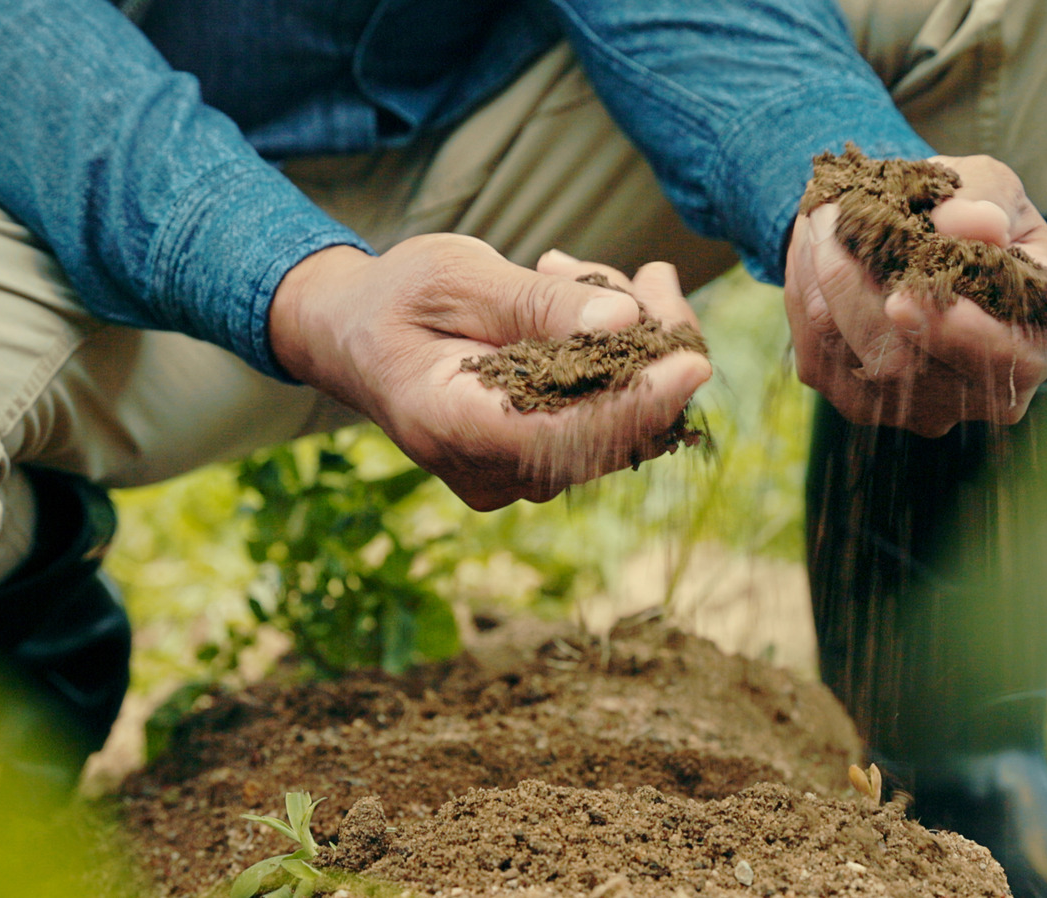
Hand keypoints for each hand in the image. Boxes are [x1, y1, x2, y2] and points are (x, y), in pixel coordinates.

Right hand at [269, 235, 710, 509]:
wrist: (352, 334)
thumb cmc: (396, 297)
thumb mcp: (455, 276)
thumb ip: (534, 303)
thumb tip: (623, 321)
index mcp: (450, 427)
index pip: (563, 436)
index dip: (636, 404)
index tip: (694, 360)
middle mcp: (486, 471)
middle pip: (605, 435)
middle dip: (650, 352)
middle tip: (654, 274)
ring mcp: (511, 476)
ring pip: (615, 428)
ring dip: (632, 347)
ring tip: (583, 274)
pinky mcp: (534, 463)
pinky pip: (601, 422)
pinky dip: (614, 363)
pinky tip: (586, 302)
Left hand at [784, 154, 1046, 436]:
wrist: (919, 238)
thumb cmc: (972, 210)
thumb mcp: (991, 185)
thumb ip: (984, 198)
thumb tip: (976, 224)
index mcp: (1044, 335)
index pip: (1012, 359)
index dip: (959, 335)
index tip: (903, 299)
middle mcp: (985, 391)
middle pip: (908, 363)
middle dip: (856, 285)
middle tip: (829, 216)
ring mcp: (921, 408)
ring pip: (853, 358)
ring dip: (822, 282)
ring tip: (820, 219)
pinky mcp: (861, 405)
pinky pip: (819, 358)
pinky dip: (805, 296)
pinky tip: (811, 251)